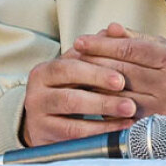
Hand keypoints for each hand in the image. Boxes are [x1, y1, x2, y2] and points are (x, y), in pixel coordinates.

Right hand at [22, 48, 136, 146]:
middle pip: (70, 94)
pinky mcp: (43, 136)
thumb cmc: (71, 89)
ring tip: (129, 112)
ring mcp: (38, 116)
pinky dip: (100, 131)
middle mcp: (36, 92)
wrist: (47, 122)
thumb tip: (114, 28)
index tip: (121, 79)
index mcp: (45, 71)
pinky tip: (120, 127)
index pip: (69, 67)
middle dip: (102, 96)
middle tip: (128, 99)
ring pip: (72, 114)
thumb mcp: (81, 69)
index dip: (96, 72)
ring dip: (104, 112)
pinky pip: (74, 134)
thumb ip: (97, 49)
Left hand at [73, 23, 165, 141]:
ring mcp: (161, 106)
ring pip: (116, 95)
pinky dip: (104, 106)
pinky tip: (91, 98)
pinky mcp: (154, 126)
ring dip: (93, 85)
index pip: (130, 49)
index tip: (81, 41)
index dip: (102, 44)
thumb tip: (110, 28)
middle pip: (120, 71)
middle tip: (72, 57)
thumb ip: (138, 39)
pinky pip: (120, 115)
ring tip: (75, 77)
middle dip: (92, 62)